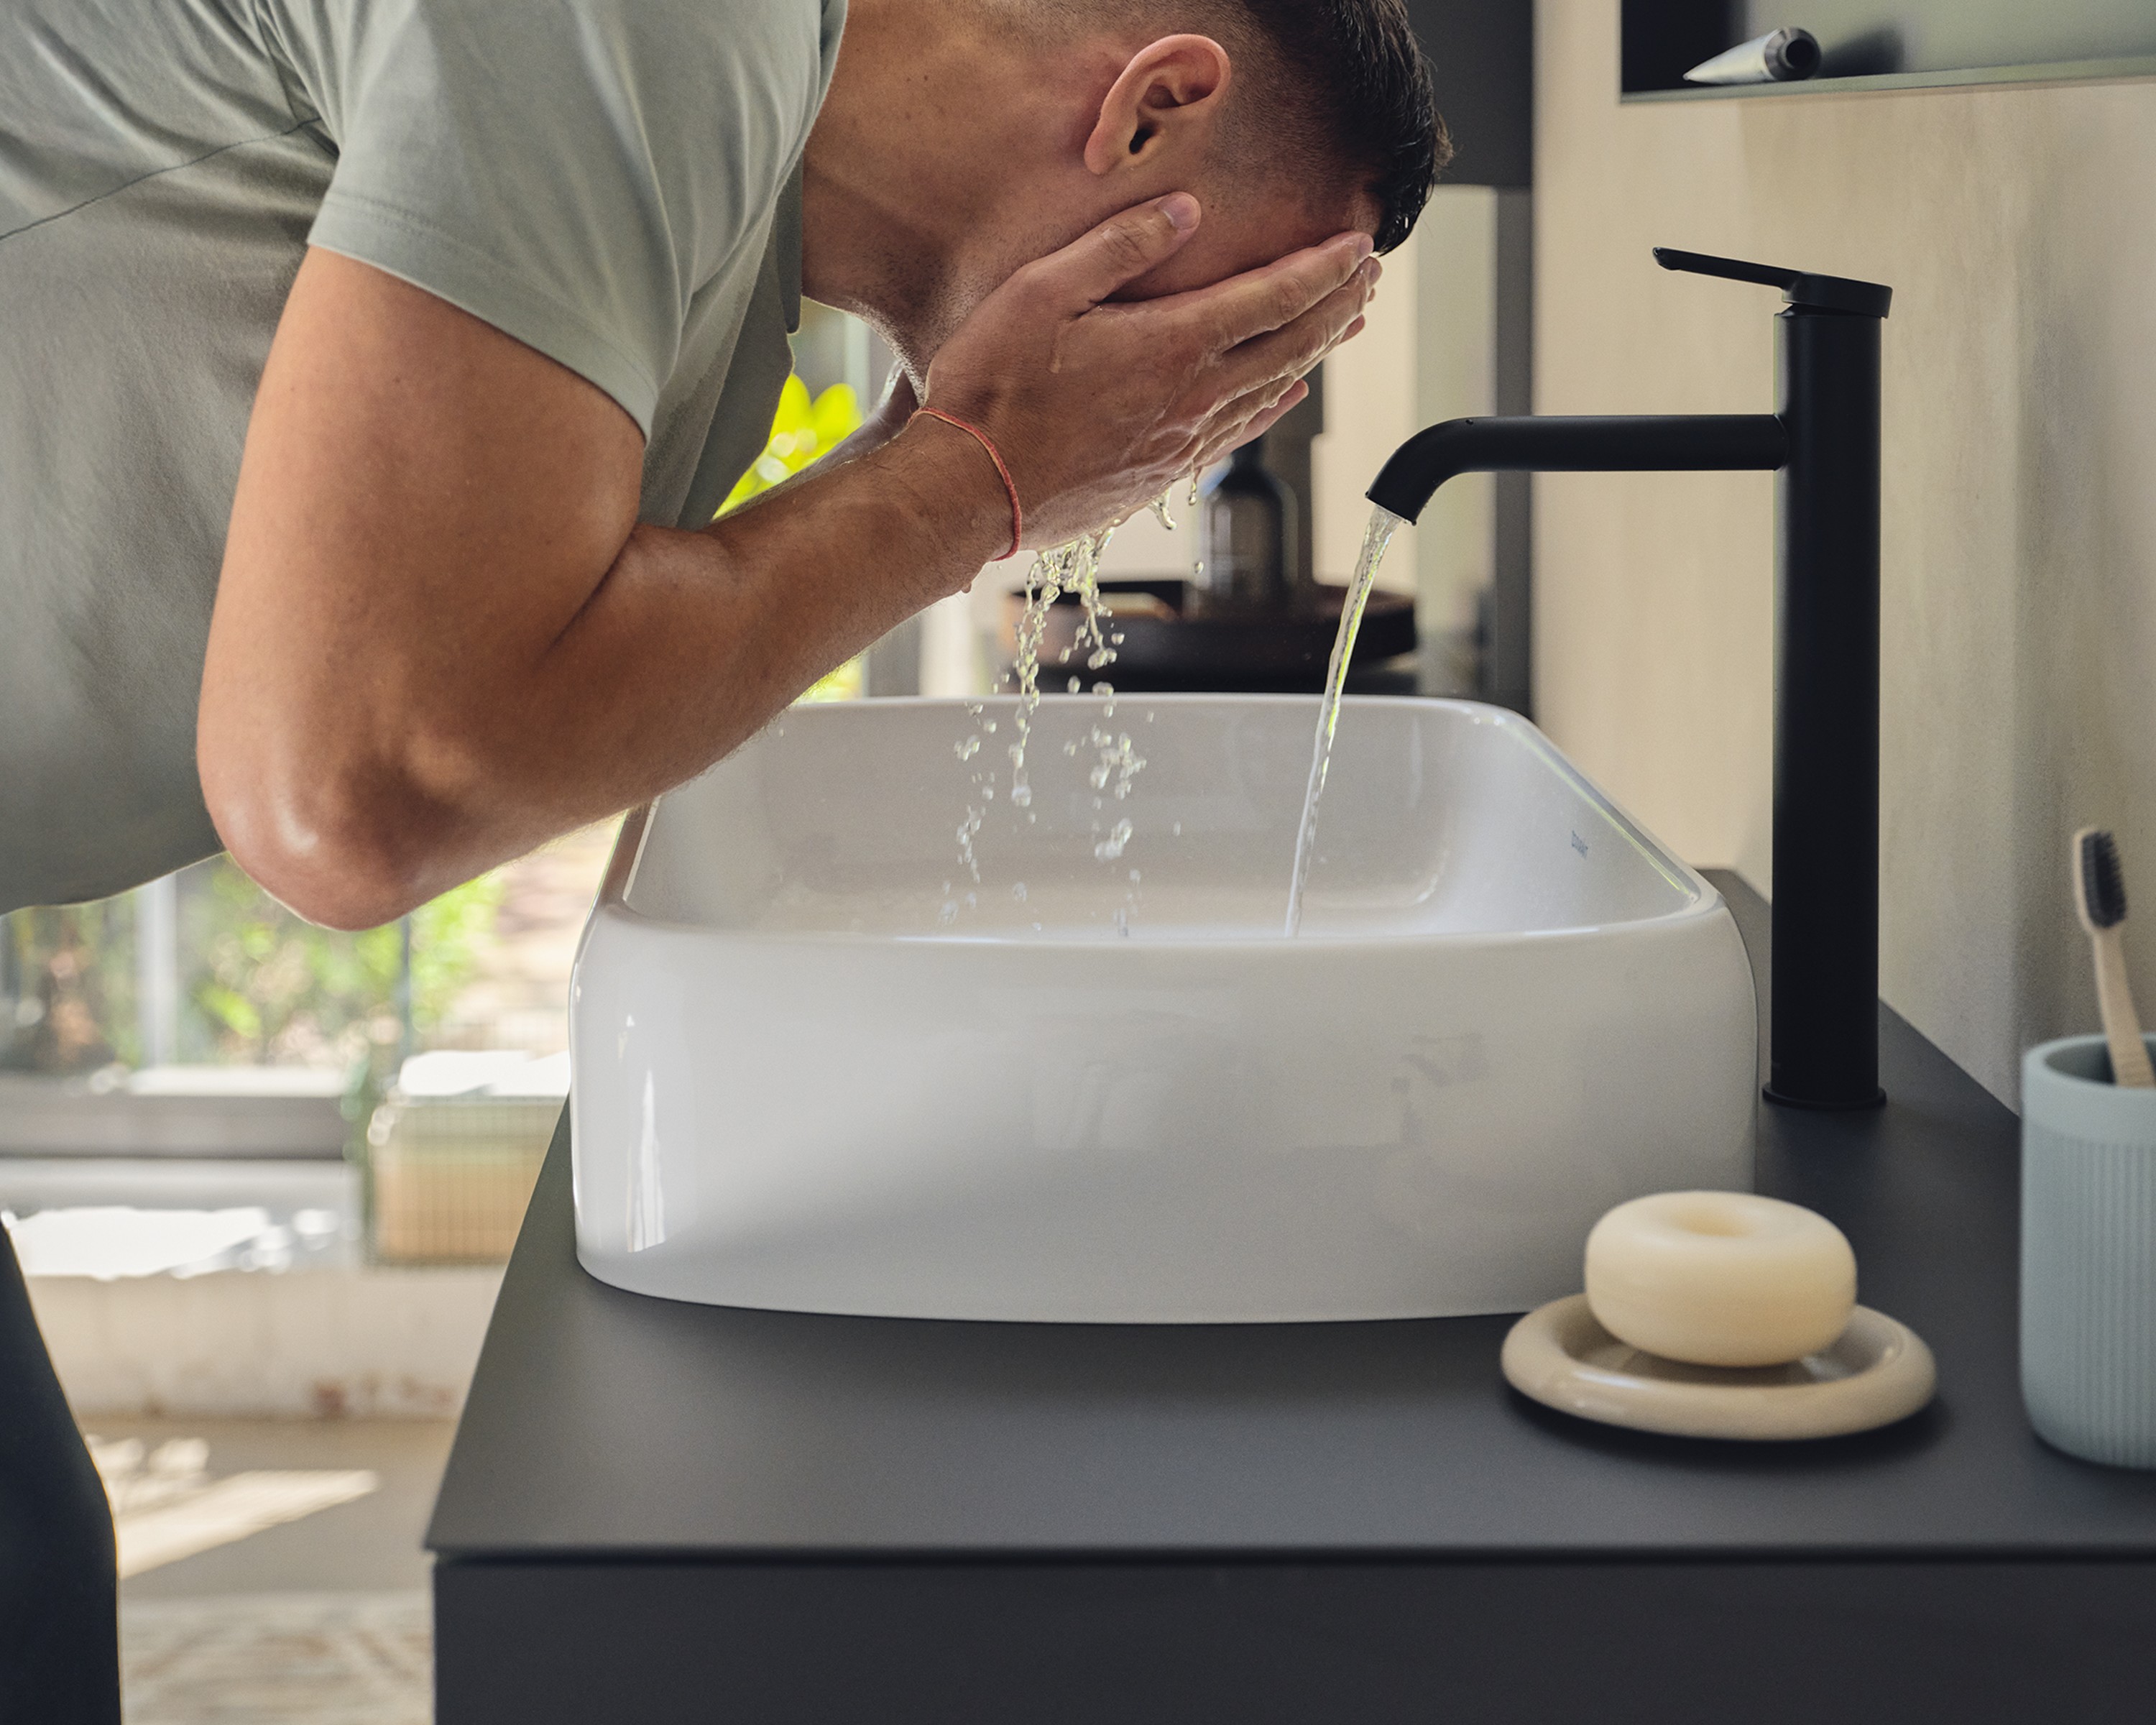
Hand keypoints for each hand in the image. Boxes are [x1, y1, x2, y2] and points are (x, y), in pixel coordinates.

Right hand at [916, 194, 1374, 547]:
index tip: (1361, 246)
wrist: (967, 493)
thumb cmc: (991, 389)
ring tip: (1345, 325)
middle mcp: (1191, 400)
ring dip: (1316, 353)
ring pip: (1271, 392)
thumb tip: (1187, 212)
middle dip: (1337, 307)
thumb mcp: (1041, 293)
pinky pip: (1237, 434)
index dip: (1323, 270)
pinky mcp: (1161, 478)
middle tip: (1369, 278)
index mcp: (1171, 347)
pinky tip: (1286, 394)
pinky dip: (1274, 405)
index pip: (1272, 299)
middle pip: (1289, 347)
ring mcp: (1180, 445)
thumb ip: (1118, 248)